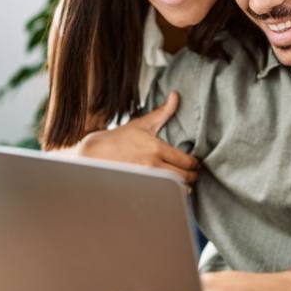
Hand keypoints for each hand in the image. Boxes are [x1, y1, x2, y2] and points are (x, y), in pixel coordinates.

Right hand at [73, 91, 198, 183]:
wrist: (95, 153)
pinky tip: (169, 189)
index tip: (195, 163)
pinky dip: (168, 193)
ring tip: (183, 183)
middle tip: (193, 175)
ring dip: (182, 187)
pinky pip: (161, 194)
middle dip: (192, 177)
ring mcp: (146, 179)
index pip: (187, 161)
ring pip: (175, 189)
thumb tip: (175, 95)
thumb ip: (163, 112)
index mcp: (157, 149)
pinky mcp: (140, 187)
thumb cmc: (120, 138)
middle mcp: (153, 165)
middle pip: (184, 177)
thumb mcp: (142, 123)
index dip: (195, 164)